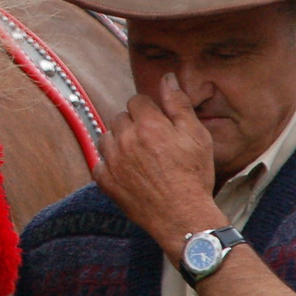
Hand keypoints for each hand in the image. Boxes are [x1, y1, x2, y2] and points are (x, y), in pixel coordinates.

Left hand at [95, 73, 221, 259]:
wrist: (183, 216)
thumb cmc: (194, 175)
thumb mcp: (196, 135)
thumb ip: (178, 104)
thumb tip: (167, 78)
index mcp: (149, 124)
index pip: (137, 100)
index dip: (149, 110)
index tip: (159, 124)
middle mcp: (126, 139)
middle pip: (121, 117)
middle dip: (134, 124)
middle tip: (152, 142)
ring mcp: (113, 161)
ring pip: (107, 137)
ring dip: (119, 141)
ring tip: (138, 156)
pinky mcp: (106, 181)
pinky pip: (99, 162)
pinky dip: (109, 164)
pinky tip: (126, 171)